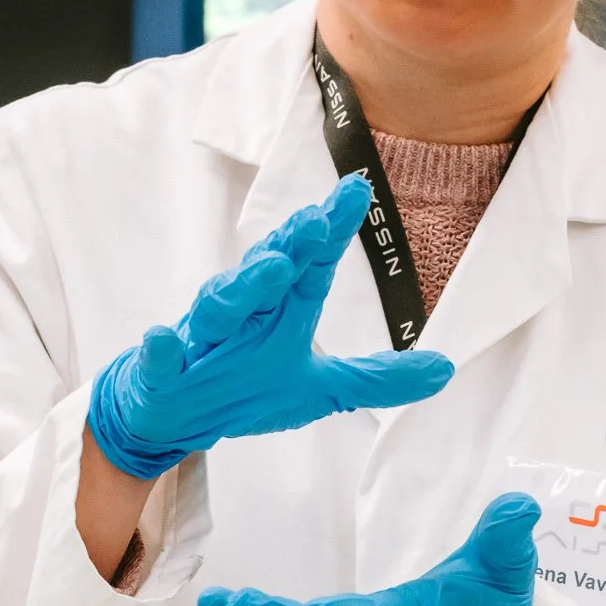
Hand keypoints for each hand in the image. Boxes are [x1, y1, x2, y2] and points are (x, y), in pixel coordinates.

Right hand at [86, 177, 453, 480]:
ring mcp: (201, 339)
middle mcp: (242, 312)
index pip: (312, 263)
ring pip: (219, 305)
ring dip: (243, 286)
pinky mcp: (163, 371)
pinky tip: (163, 338)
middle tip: (317, 223)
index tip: (357, 190)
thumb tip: (447, 369)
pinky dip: (161, 349)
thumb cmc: (244, 387)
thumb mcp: (322, 389)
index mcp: (279, 308)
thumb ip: (378, 379)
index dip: (332, 228)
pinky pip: (159, 357)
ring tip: (272, 270)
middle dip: (291, 245)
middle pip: (268, 271)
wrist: (174, 415)